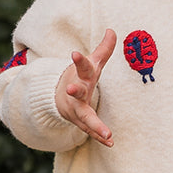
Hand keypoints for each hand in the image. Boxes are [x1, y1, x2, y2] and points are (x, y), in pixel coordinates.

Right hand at [55, 28, 116, 145]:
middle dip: (74, 90)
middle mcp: (77, 92)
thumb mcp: (93, 63)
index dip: (78, 60)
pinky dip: (100, 135)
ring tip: (107, 133)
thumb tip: (112, 30)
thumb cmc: (81, 77)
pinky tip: (111, 142)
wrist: (60, 97)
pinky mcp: (80, 120)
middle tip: (71, 89)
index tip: (73, 53)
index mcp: (81, 75)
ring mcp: (77, 108)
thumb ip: (104, 49)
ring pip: (84, 116)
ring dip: (94, 124)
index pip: (81, 66)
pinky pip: (91, 129)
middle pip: (77, 91)